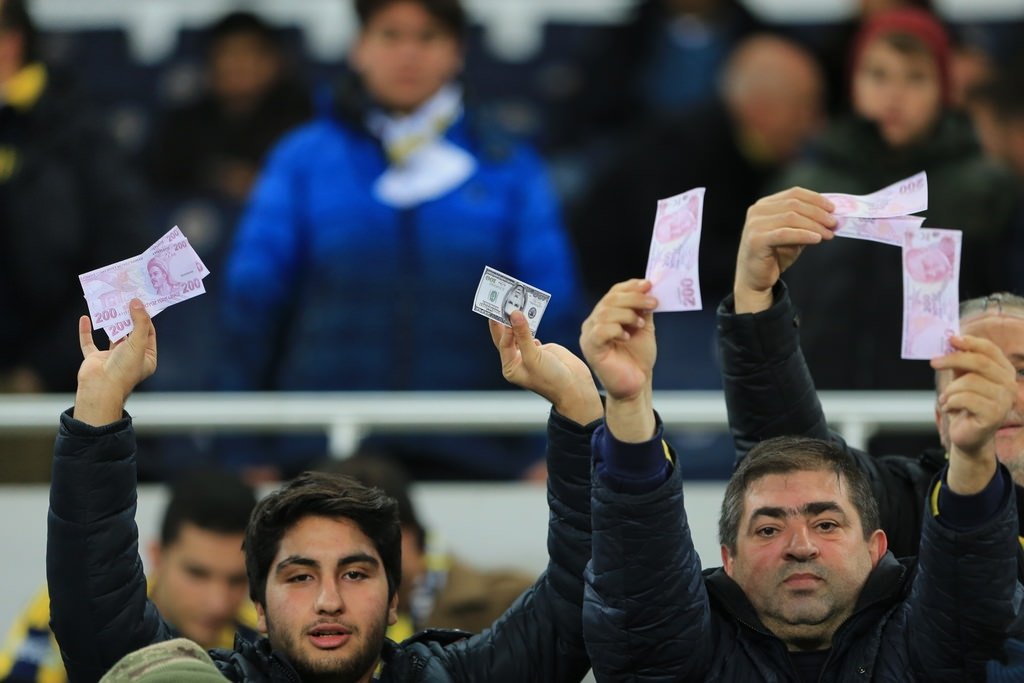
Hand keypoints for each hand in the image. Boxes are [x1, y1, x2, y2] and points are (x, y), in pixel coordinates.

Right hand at [74, 299, 157, 425]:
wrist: (100, 388)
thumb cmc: (124, 368)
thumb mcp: (138, 343)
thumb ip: (139, 322)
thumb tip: (137, 303)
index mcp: (146, 358)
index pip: (149, 333)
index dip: (145, 318)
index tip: (141, 302)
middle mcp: (130, 357)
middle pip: (130, 332)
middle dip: (127, 317)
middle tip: (125, 299)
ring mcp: (111, 358)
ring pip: (111, 336)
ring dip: (109, 322)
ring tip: (109, 304)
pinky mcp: (95, 358)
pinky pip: (89, 342)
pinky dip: (86, 331)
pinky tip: (85, 318)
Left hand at [490, 310, 601, 424]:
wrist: (575, 388)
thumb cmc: (552, 379)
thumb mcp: (534, 357)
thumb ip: (523, 335)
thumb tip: (514, 314)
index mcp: (510, 367)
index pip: (503, 343)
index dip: (504, 327)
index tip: (504, 310)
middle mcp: (517, 360)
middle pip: (507, 336)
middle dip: (505, 320)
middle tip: (501, 301)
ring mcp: (529, 354)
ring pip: (519, 333)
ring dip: (518, 320)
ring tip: (514, 302)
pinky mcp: (541, 349)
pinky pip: (532, 332)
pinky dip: (530, 323)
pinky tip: (528, 313)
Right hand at [580, 280, 657, 441]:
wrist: (636, 384)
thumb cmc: (637, 357)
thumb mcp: (643, 327)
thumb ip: (642, 309)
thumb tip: (649, 288)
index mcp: (604, 315)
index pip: (613, 293)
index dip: (631, 287)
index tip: (649, 284)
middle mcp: (593, 323)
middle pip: (609, 300)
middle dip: (634, 298)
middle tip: (653, 302)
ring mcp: (589, 335)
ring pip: (605, 313)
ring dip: (627, 314)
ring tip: (640, 324)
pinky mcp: (591, 348)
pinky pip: (600, 331)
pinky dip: (616, 329)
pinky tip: (627, 336)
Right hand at [734, 188, 835, 312]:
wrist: (754, 278)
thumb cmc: (774, 255)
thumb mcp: (793, 234)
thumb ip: (805, 223)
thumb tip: (830, 216)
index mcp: (765, 205)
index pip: (794, 193)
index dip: (816, 199)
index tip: (833, 209)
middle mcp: (758, 211)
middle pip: (794, 204)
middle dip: (818, 213)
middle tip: (834, 223)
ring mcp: (755, 225)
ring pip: (791, 217)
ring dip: (814, 225)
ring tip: (828, 234)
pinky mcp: (756, 240)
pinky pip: (785, 234)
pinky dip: (804, 235)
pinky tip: (817, 239)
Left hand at [931, 334, 1014, 492]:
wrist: (968, 435)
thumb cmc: (965, 404)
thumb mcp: (961, 378)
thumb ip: (960, 362)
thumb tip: (951, 341)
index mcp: (1003, 371)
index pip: (990, 349)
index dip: (970, 342)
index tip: (951, 339)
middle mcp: (1008, 384)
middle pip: (980, 362)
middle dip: (953, 359)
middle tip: (933, 362)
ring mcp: (1004, 400)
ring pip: (970, 381)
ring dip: (950, 389)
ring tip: (947, 399)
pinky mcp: (994, 414)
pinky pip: (965, 398)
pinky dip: (951, 402)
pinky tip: (950, 408)